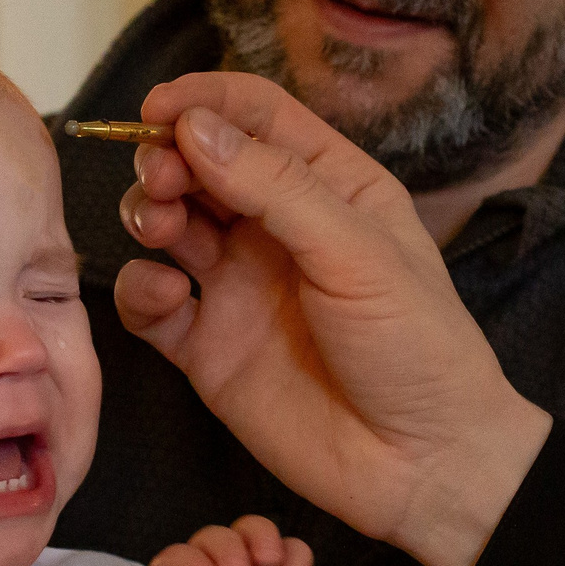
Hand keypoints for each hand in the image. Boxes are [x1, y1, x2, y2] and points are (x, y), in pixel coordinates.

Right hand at [113, 71, 551, 565]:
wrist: (422, 463)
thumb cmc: (418, 347)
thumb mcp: (358, 250)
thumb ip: (275, 186)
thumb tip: (195, 128)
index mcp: (331, 188)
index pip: (256, 116)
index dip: (205, 101)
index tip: (159, 107)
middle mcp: (278, 231)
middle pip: (200, 164)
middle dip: (168, 158)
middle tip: (162, 177)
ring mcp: (240, 289)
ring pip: (168, 225)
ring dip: (149, 213)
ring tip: (162, 228)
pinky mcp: (210, 350)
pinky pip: (152, 305)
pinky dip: (142, 290)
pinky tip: (168, 297)